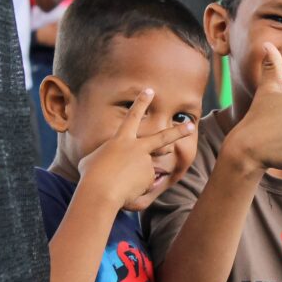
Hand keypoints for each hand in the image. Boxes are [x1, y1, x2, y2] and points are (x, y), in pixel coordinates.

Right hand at [77, 88, 194, 208]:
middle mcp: (137, 148)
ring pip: (144, 171)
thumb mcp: (92, 161)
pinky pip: (144, 184)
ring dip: (133, 179)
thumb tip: (112, 165)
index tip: (149, 91)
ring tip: (120, 183)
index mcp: (121, 139)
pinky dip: (135, 189)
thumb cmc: (90, 175)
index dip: (141, 102)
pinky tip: (125, 190)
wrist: (100, 190)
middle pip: (162, 137)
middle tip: (191, 125)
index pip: (132, 116)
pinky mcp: (149, 176)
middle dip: (178, 131)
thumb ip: (105, 158)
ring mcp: (146, 162)